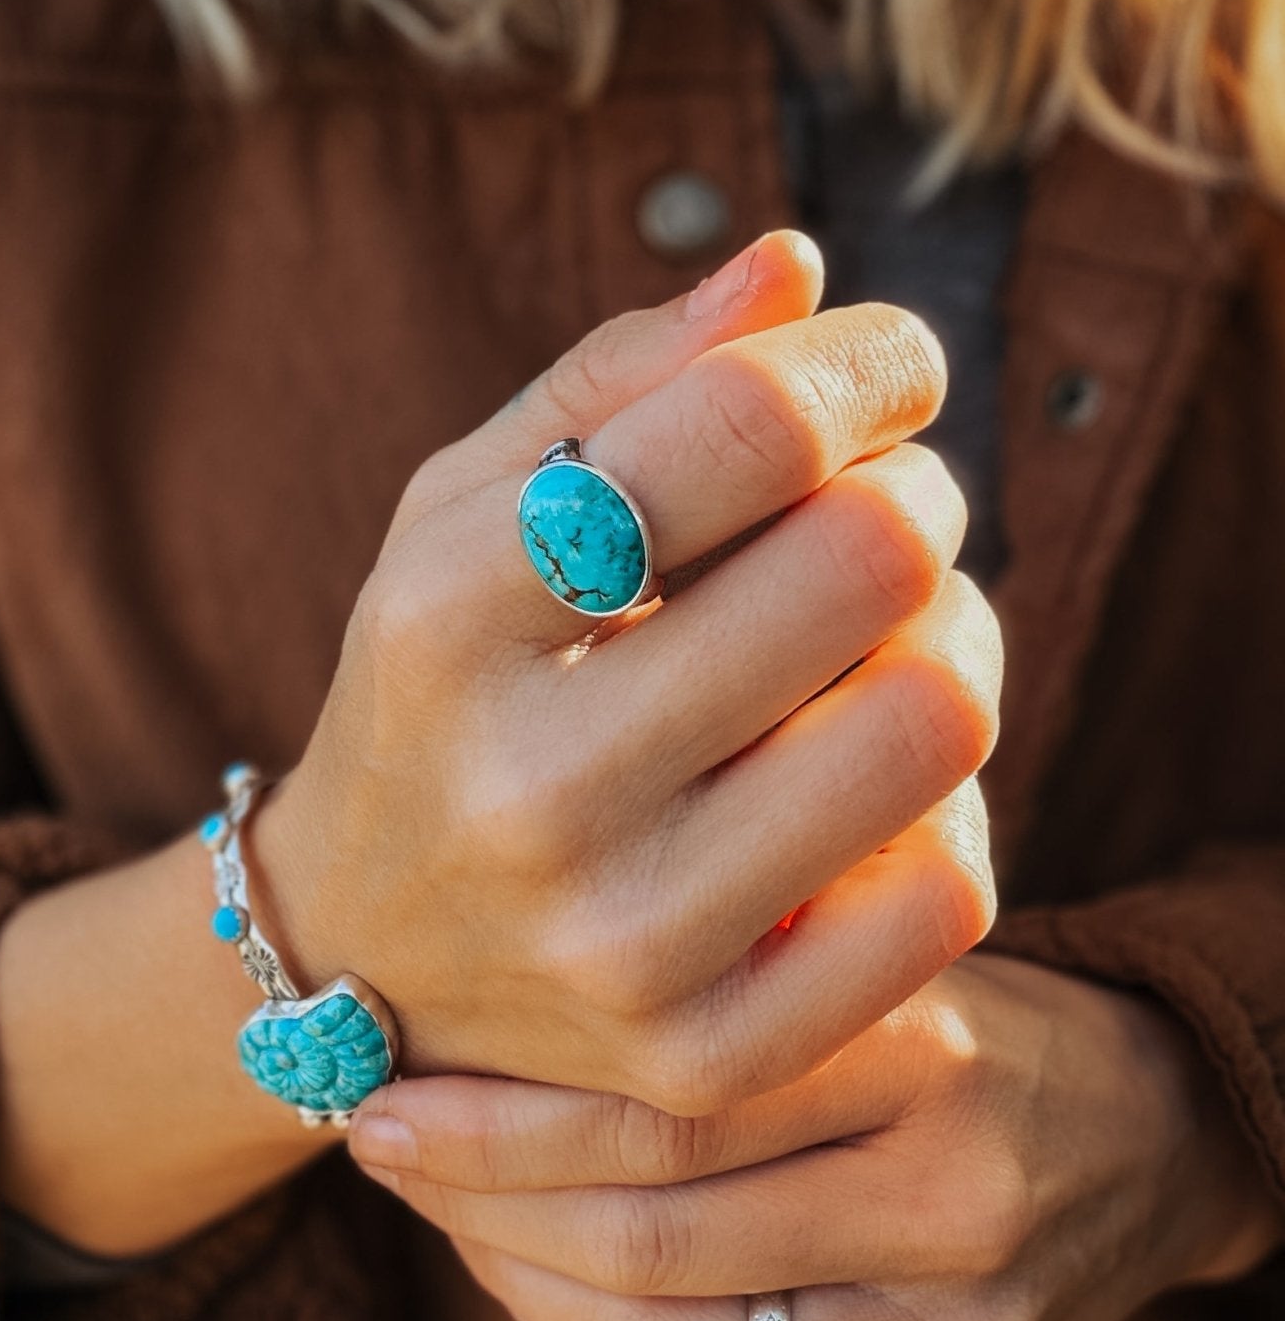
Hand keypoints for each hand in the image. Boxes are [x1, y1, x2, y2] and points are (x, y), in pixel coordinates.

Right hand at [253, 228, 1002, 1106]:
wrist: (366, 945)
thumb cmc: (433, 694)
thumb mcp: (460, 512)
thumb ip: (616, 378)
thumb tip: (799, 266)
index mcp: (449, 616)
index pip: (742, 430)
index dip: (862, 363)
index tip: (886, 364)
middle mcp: (529, 790)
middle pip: (873, 560)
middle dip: (912, 492)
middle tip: (878, 504)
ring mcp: (624, 943)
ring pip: (937, 718)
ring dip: (954, 632)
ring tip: (885, 635)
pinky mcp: (707, 1054)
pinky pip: (947, 889)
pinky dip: (944, 801)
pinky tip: (867, 777)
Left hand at [347, 954, 1284, 1320]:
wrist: (1144, 1137)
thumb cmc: (962, 1018)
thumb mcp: (868, 956)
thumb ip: (726, 985)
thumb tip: (501, 1002)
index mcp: (924, 1053)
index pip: (671, 1106)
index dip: (503, 1115)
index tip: (384, 1090)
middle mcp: (950, 1204)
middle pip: (655, 1238)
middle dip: (481, 1205)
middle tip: (383, 1148)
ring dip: (523, 1288)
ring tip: (447, 1218)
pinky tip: (536, 1303)